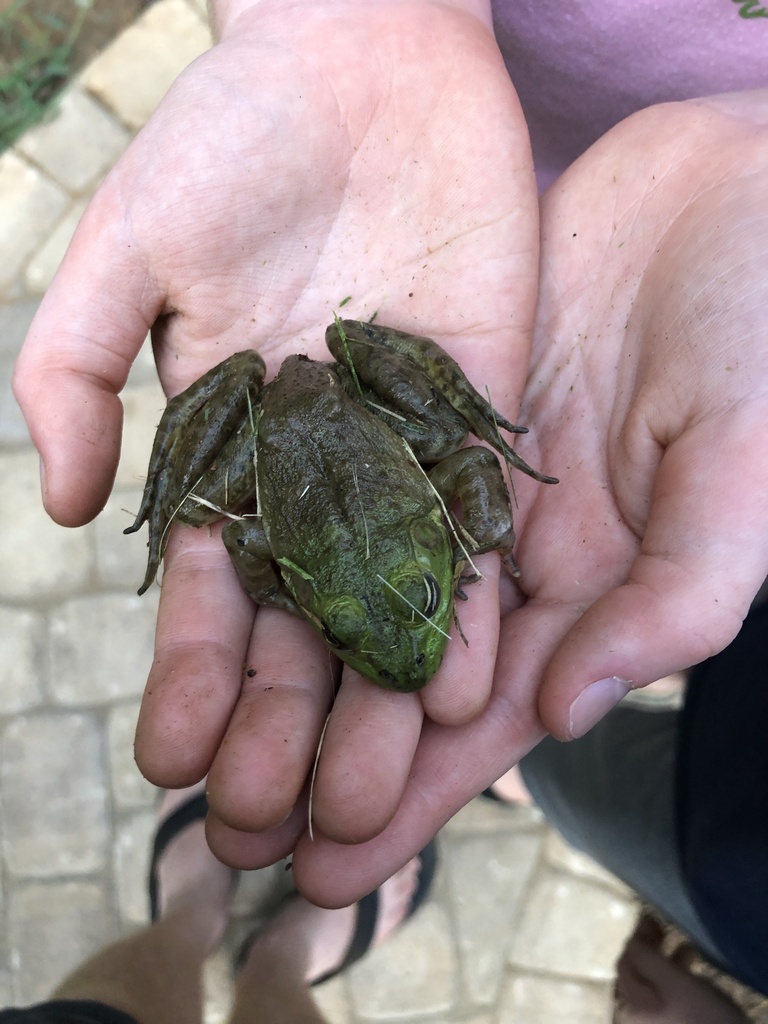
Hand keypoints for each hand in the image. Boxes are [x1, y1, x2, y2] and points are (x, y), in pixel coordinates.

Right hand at [13, 1, 538, 863]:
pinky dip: (467, 603)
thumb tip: (71, 506)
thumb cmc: (228, 140)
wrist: (362, 61)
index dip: (186, 675)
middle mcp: (310, 465)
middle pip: (296, 619)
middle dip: (281, 722)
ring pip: (386, 594)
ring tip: (371, 798)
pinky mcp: (474, 411)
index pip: (202, 586)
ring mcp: (396, 447)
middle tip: (272, 827)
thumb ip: (74, 372)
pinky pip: (471, 524)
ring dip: (375, 699)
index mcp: (224, 442)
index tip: (172, 763)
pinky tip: (462, 686)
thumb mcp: (122, 249)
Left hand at [273, 93, 767, 906]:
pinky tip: (223, 588)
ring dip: (285, 668)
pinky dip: (288, 538)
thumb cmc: (757, 333)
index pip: (491, 720)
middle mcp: (516, 556)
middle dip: (322, 754)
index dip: (417, 797)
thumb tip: (567, 712)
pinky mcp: (421, 410)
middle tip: (230, 832)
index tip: (333, 867)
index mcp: (593, 591)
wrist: (721, 200)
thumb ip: (675, 595)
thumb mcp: (740, 468)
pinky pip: (346, 482)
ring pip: (358, 591)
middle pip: (403, 676)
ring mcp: (460, 484)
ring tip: (198, 741)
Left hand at [613, 914, 748, 1022]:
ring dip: (663, 959)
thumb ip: (646, 958)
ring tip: (686, 947)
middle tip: (664, 927)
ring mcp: (650, 1021)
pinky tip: (690, 967)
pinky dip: (672, 977)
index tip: (652, 917)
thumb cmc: (702, 1016)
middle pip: (635, 971)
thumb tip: (633, 935)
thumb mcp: (674, 983)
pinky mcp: (668, 1022)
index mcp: (627, 1007)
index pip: (625, 961)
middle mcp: (632, 1016)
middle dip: (649, 947)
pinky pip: (662, 994)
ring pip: (650, 981)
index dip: (638, 936)